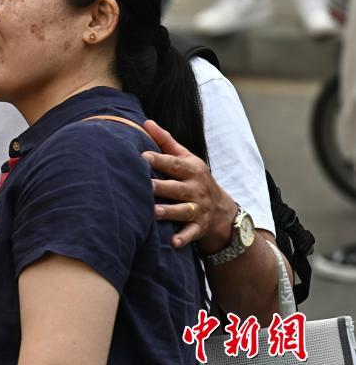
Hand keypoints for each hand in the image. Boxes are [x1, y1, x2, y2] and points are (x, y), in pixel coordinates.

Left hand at [141, 120, 236, 251]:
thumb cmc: (194, 178)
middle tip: (143, 185)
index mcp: (191, 170)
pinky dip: (183, 238)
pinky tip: (172, 242)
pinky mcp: (199, 227)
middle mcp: (195, 189)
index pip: (174, 164)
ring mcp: (198, 209)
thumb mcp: (186, 158)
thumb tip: (146, 122)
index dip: (159, 160)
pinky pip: (191, 233)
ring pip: (182, 210)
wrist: (222, 209)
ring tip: (152, 212)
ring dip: (168, 212)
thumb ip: (166, 141)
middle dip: (161, 186)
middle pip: (176, 187)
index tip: (142, 156)